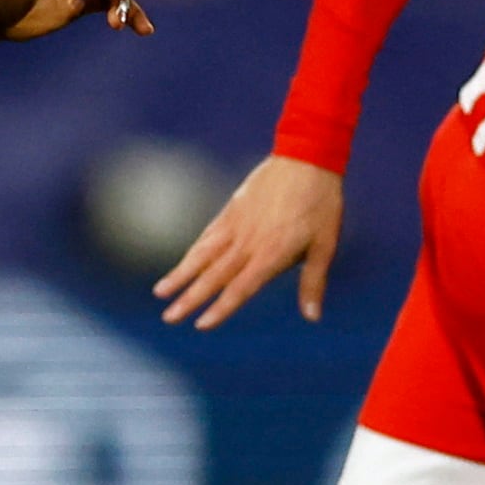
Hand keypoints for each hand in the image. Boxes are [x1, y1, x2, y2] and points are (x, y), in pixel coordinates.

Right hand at [156, 154, 344, 327]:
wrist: (306, 158)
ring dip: (180, 275)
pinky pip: (207, 236)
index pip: (240, 289)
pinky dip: (192, 252)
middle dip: (189, 299)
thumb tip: (312, 317)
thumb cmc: (322, 204)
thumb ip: (313, 282)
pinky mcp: (230, 210)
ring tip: (160, 293)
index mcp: (271, 255)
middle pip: (213, 276)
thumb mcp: (325, 245)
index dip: (220, 308)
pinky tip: (183, 263)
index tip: (201, 325)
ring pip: (201, 255)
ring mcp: (235, 226)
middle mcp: (247, 243)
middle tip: (168, 318)